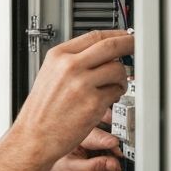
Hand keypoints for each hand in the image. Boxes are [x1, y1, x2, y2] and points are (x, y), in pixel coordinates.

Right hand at [12, 29, 132, 169]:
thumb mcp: (50, 75)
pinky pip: (116, 92)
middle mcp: (69, 66)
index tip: (124, 36)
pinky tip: (107, 101)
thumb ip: (72, 61)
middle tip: (137, 46)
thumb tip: (100, 52)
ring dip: (122, 78)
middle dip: (129, 44)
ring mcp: (82, 84)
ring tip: (115, 86)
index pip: (94, 36)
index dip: (115, 35)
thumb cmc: (42, 110)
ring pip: (117, 69)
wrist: (34, 136)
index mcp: (58, 56)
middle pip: (110, 46)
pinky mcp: (93, 103)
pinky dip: (116, 95)